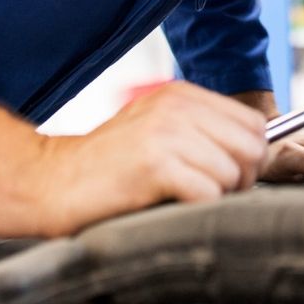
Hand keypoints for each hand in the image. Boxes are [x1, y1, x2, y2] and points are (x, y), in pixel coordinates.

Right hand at [29, 80, 268, 235]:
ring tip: (184, 198)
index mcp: (181, 95)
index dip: (249, 157)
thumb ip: (200, 129)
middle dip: (241, 179)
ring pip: (232, 173)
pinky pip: (208, 193)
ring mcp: (165, 134)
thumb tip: (253, 150)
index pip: (253, 123)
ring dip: (217, 196)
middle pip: (251, 148)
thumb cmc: (105, 165)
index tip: (228, 175)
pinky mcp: (154, 165)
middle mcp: (176, 108)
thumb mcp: (156, 128)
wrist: (51, 181)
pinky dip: (198, 208)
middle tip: (211, 192)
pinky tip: (172, 204)